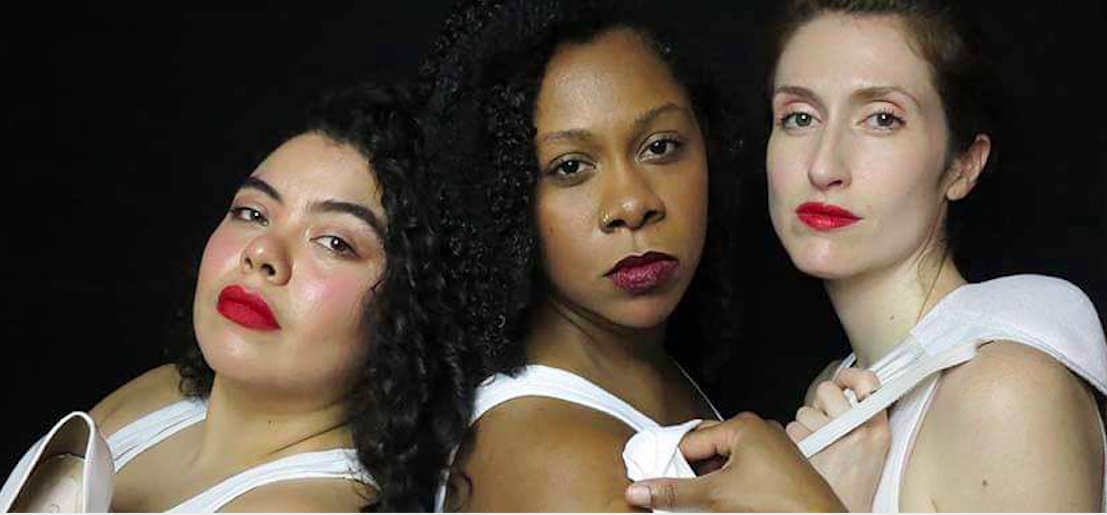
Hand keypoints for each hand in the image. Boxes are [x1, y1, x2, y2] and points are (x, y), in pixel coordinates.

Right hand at [625, 412, 845, 511]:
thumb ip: (675, 493)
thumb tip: (641, 490)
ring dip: (707, 483)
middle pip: (707, 449)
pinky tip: (719, 506)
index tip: (655, 481)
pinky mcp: (778, 471)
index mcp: (743, 427)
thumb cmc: (782, 505)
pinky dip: (726, 487)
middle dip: (689, 473)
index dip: (671, 462)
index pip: (691, 440)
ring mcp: (771, 451)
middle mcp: (759, 432)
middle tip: (672, 494)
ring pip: (724, 463)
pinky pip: (741, 473)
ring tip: (697, 503)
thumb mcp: (716, 497)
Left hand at [786, 367, 889, 511]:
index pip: (866, 380)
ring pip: (804, 411)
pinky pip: (793, 430)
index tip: (845, 381)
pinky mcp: (812, 450)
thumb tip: (841, 386)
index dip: (851, 376)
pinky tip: (811, 453)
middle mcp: (857, 429)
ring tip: (821, 444)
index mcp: (877, 426)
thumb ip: (860, 413)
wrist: (848, 506)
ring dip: (807, 426)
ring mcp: (834, 439)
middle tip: (827, 420)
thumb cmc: (857, 478)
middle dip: (821, 403)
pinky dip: (797, 441)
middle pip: (826, 390)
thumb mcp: (874, 443)